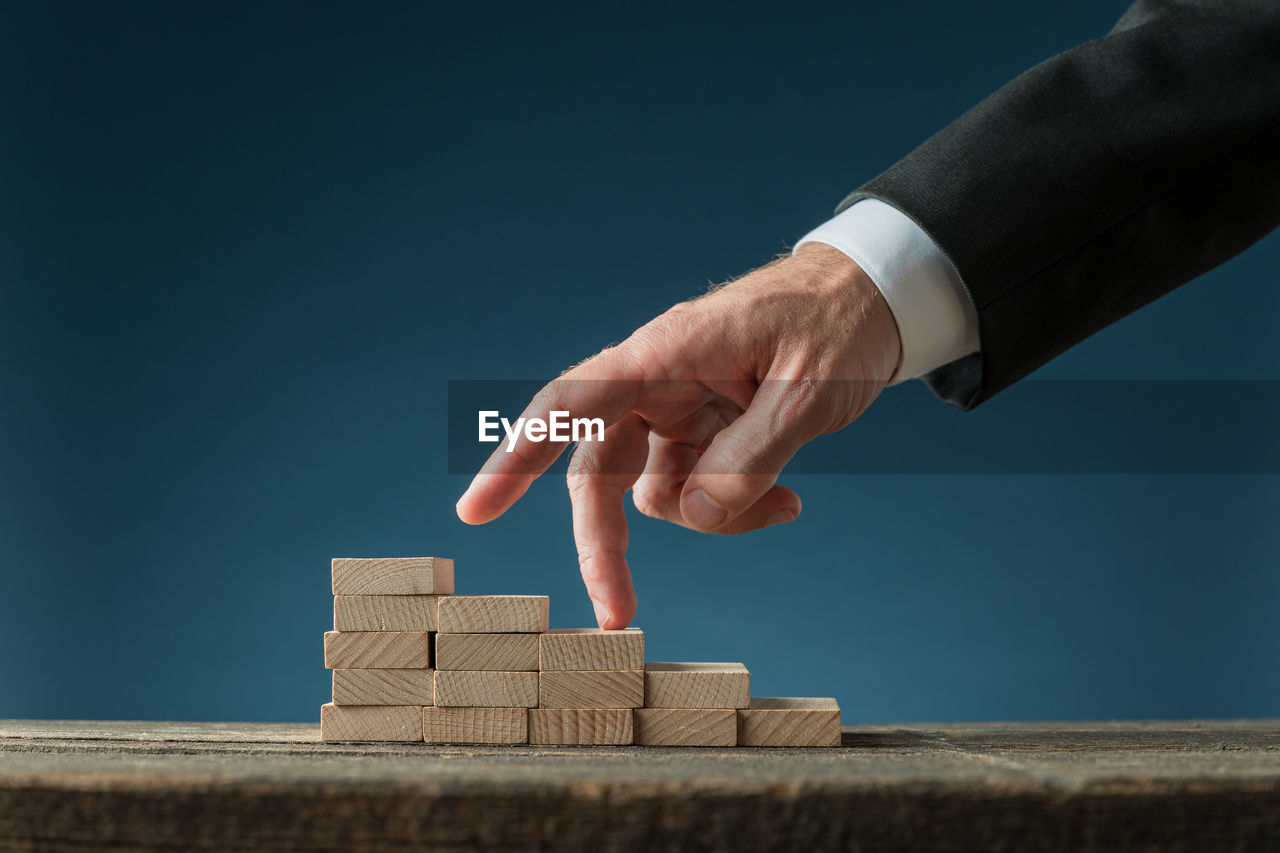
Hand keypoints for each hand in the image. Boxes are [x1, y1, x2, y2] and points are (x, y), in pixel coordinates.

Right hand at [455, 243, 901, 627]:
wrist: (870, 298)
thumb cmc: (837, 325)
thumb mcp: (810, 393)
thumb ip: (750, 458)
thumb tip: (693, 515)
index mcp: (665, 354)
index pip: (571, 405)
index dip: (517, 456)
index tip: (475, 510)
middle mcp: (657, 382)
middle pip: (599, 472)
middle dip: (606, 543)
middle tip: (616, 613)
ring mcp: (679, 408)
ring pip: (655, 491)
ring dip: (710, 519)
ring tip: (783, 506)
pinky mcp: (705, 428)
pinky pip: (698, 488)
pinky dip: (736, 507)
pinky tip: (786, 502)